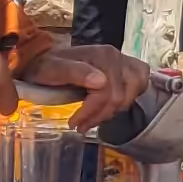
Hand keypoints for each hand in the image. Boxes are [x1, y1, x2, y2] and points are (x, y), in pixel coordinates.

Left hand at [22, 40, 157, 118]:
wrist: (43, 59)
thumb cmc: (44, 67)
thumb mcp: (51, 70)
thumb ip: (75, 73)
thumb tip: (101, 82)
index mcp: (99, 55)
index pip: (106, 91)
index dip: (91, 112)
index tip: (74, 124)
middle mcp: (115, 56)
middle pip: (120, 95)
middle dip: (100, 115)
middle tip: (82, 126)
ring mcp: (122, 61)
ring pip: (132, 92)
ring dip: (113, 110)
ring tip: (94, 118)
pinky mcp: (126, 67)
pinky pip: (139, 83)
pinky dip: (129, 97)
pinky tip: (112, 105)